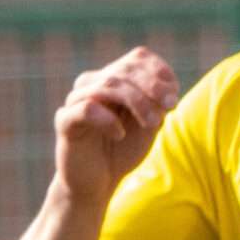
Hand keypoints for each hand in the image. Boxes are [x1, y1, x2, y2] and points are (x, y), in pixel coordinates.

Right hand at [53, 48, 177, 204]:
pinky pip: (85, 109)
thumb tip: (168, 87)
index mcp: (114, 80)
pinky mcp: (65, 121)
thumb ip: (158, 105)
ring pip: (107, 85)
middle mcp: (93, 84)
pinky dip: (107, 119)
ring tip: (153, 124)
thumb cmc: (123, 150)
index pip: (138, 58)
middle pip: (124, 70)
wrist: (98, 182)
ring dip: (137, 102)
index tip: (175, 96)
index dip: (160, 71)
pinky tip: (119, 134)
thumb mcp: (149, 125)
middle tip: (170, 107)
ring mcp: (76, 100)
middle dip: (152, 87)